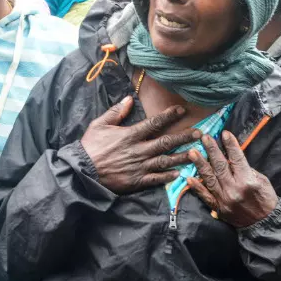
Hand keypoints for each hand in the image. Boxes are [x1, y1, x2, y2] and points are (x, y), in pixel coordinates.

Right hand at [81, 96, 200, 193]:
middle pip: (166, 142)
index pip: (154, 123)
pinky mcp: (136, 181)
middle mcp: (138, 150)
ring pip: (165, 161)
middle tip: (199, 133)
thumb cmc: (90, 147)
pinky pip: (156, 179)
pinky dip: (168, 176)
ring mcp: (139, 167)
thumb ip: (115, 112)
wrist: (81, 172)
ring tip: (197, 153)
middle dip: (184, 136)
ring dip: (182, 156)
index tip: (182, 110)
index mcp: (130, 135)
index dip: (169, 116)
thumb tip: (128, 99)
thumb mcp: (99, 124)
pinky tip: (180, 174)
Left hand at [187, 131, 277, 227]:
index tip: (224, 133)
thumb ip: (247, 170)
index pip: (237, 159)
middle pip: (220, 166)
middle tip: (204, 137)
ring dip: (200, 164)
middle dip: (212, 150)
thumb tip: (232, 160)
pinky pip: (205, 196)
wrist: (265, 224)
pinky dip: (197, 187)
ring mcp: (224, 199)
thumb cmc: (266, 200)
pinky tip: (188, 178)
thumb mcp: (262, 181)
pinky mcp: (219, 208)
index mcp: (247, 181)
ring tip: (192, 152)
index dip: (230, 145)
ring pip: (209, 178)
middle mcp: (234, 189)